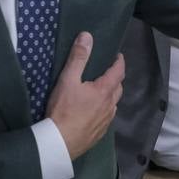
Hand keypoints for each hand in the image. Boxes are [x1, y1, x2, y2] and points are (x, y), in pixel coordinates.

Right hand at [46, 33, 125, 160]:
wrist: (59, 143)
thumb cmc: (63, 109)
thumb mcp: (68, 79)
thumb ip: (78, 57)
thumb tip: (87, 36)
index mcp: (105, 90)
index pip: (119, 72)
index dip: (119, 62)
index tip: (117, 55)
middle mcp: (110, 106)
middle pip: (118, 88)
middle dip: (116, 78)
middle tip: (107, 71)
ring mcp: (106, 121)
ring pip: (113, 104)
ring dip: (110, 95)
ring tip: (100, 90)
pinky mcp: (99, 133)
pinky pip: (107, 117)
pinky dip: (104, 109)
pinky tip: (94, 111)